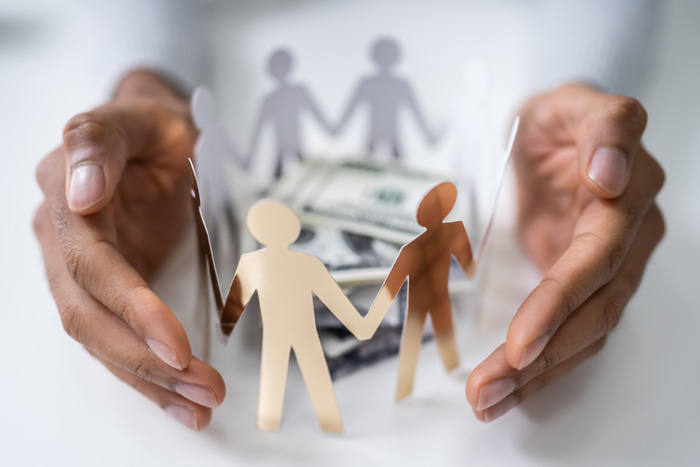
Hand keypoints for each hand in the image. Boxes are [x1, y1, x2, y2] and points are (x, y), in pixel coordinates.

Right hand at [34, 71, 224, 429]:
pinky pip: (116, 339)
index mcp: (64, 191)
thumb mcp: (140, 116)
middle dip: (145, 355)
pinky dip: (146, 375)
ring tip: (200, 405)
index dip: (130, 304)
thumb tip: (79, 193)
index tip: (173, 341)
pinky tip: (179, 402)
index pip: (90, 262)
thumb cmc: (155, 125)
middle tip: (202, 385)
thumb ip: (102, 140)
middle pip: (89, 314)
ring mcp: (77, 268)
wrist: (157, 138)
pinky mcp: (102, 290)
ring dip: (149, 377)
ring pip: (100, 338)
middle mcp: (60, 237)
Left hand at [465, 84, 664, 421]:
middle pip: (592, 310)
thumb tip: (610, 174)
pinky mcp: (589, 285)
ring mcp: (611, 266)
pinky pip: (573, 333)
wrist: (555, 136)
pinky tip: (508, 391)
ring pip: (585, 333)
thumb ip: (604, 127)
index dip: (559, 302)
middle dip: (540, 354)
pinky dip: (541, 367)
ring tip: (487, 401)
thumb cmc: (559, 119)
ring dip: (537, 374)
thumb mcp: (573, 103)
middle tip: (487, 386)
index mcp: (627, 194)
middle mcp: (629, 238)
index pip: (594, 260)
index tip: (522, 340)